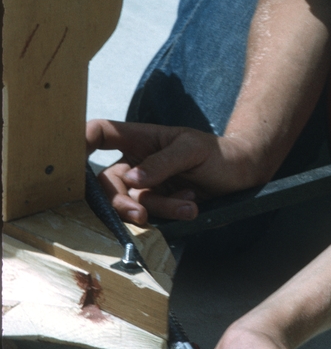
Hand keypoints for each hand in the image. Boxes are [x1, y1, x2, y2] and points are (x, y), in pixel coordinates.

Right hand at [86, 119, 261, 224]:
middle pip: (106, 182)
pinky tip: (192, 207)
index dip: (80, 141)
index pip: (100, 133)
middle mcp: (136, 163)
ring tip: (189, 205)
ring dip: (159, 208)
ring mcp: (145, 186)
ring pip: (131, 204)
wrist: (242, 175)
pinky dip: (171, 214)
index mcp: (139, 138)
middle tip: (142, 214)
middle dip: (121, 201)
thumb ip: (163, 163)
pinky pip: (151, 216)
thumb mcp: (192, 149)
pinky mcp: (157, 205)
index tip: (70, 158)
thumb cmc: (217, 153)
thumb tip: (133, 180)